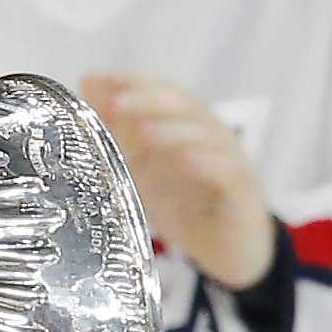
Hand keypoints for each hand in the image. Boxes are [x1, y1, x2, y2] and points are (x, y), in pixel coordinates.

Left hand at [82, 70, 276, 291]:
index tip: (105, 81)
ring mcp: (230, 160)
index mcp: (185, 125)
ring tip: (145, 130)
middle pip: (185, 107)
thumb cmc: (184, 204)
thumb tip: (89, 82)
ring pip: (207, 136)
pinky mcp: (242, 192)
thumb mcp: (141, 168)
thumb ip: (117, 129)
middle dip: (150, 102)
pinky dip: (207, 164)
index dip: (137, 83)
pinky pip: (228, 173)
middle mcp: (210, 135)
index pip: (164, 91)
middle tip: (118, 104)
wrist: (227, 250)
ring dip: (175, 131)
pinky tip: (187, 161)